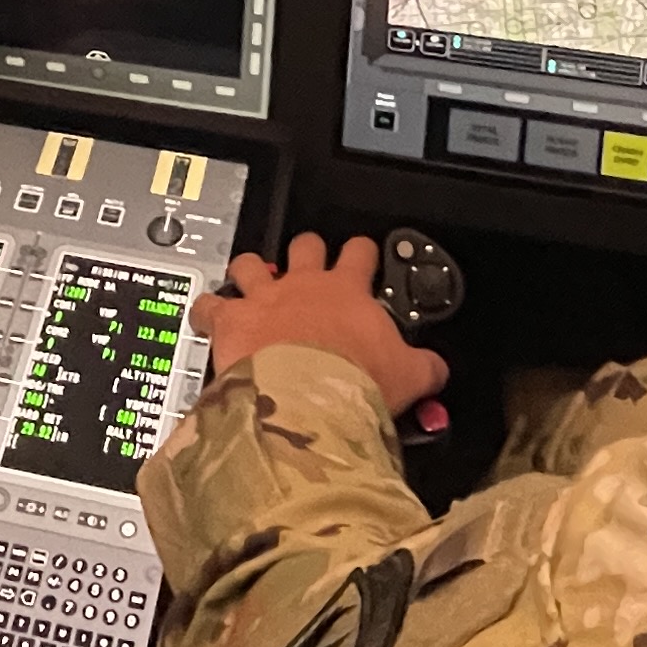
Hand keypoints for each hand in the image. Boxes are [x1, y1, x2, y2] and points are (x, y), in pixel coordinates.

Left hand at [191, 234, 447, 416]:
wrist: (309, 400)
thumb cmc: (356, 383)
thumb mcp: (409, 375)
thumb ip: (425, 367)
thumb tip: (439, 372)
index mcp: (349, 292)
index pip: (360, 253)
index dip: (362, 251)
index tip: (363, 254)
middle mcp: (303, 286)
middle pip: (305, 245)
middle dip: (307, 249)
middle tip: (309, 261)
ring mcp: (264, 300)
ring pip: (251, 263)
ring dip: (251, 270)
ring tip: (251, 278)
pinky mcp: (231, 321)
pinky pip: (209, 304)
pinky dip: (206, 309)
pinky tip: (207, 317)